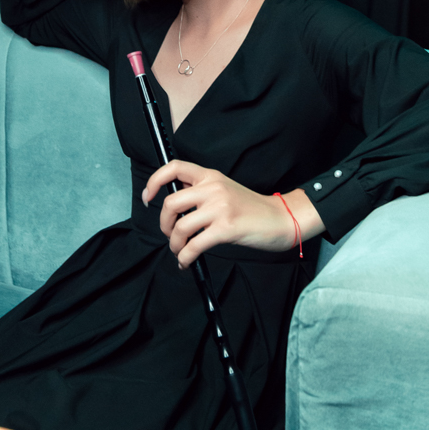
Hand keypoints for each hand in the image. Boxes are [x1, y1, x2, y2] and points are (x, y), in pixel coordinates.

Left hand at [143, 160, 324, 268]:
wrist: (280, 219)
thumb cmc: (251, 209)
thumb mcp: (224, 190)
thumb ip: (200, 192)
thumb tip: (173, 202)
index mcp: (211, 176)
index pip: (174, 167)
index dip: (154, 181)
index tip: (148, 198)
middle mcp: (213, 188)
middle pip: (171, 203)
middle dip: (164, 224)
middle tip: (169, 234)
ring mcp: (220, 207)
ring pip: (180, 227)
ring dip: (175, 244)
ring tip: (180, 251)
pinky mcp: (226, 228)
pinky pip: (194, 245)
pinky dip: (185, 257)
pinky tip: (187, 262)